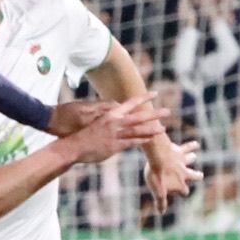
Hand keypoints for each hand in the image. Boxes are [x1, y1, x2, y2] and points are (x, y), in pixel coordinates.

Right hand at [51, 93, 166, 165]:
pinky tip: (150, 139)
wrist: (72, 146)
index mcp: (110, 114)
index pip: (131, 103)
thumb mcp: (95, 120)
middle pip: (139, 116)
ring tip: (163, 128)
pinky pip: (131, 143)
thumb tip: (115, 111)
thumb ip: (108, 116)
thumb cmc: (82, 133)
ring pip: (138, 130)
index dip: (143, 97)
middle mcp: (115, 122)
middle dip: (154, 114)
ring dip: (151, 129)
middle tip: (167, 111)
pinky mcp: (114, 146)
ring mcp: (115, 134)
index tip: (155, 93)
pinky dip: (142, 141)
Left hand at [143, 140, 201, 213]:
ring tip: (193, 156)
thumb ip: (161, 202)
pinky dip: (191, 146)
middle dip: (196, 176)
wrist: (158, 157)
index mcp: (180, 184)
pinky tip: (196, 144)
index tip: (177, 191)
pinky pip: (186, 148)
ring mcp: (182, 162)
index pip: (184, 191)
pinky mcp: (179, 152)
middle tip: (200, 175)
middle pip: (193, 176)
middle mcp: (184, 173)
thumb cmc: (157, 175)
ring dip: (191, 158)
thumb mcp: (158, 192)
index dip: (181, 192)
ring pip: (189, 160)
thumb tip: (161, 213)